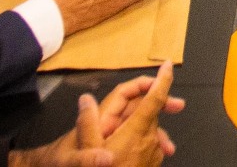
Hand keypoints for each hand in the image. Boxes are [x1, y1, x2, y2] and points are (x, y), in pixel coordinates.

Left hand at [13, 62, 183, 166]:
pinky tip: (158, 155)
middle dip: (159, 104)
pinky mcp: (112, 150)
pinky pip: (136, 142)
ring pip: (139, 126)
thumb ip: (84, 143)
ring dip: (157, 130)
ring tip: (170, 146)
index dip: (144, 84)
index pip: (125, 94)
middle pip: (136, 107)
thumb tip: (99, 129)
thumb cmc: (57, 164)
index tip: (164, 79)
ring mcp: (110, 138)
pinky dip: (150, 145)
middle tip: (179, 106)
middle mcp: (106, 124)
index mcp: (99, 119)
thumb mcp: (69, 159)